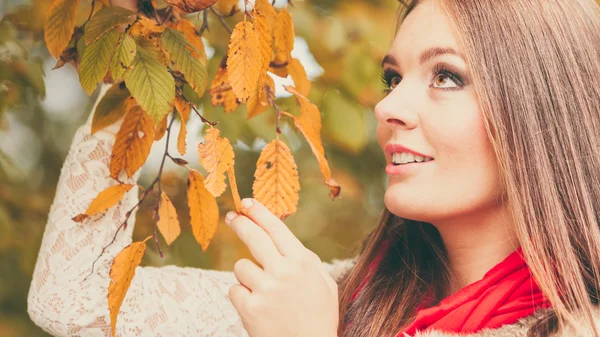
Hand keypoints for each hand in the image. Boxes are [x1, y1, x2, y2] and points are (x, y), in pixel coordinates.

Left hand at [225, 199, 338, 336]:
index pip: (276, 228)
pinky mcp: (250, 308)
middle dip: (240, 223)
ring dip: (247, 276)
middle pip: (254, 238)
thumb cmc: (319, 317)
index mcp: (303, 262)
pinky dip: (242, 297)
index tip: (247, 203)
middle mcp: (284, 272)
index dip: (259, 212)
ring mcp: (266, 290)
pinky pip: (234, 290)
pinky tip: (258, 308)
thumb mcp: (324, 284)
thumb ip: (306, 260)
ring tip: (262, 292)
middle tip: (232, 217)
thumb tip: (285, 240)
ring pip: (240, 267)